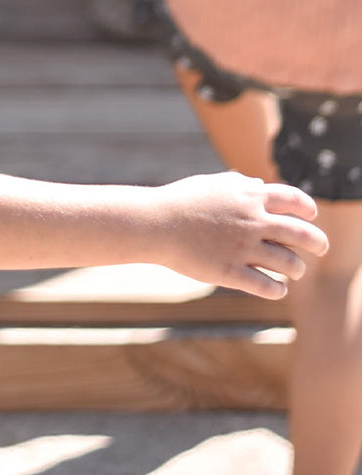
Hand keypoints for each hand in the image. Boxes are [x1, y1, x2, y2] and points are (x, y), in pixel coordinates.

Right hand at [154, 171, 328, 298]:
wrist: (153, 224)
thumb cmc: (180, 202)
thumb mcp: (210, 184)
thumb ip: (238, 184)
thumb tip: (258, 185)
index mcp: (247, 197)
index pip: (293, 200)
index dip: (307, 208)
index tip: (310, 216)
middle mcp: (251, 221)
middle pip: (303, 234)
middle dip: (318, 243)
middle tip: (320, 248)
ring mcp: (243, 248)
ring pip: (291, 264)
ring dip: (297, 269)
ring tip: (293, 271)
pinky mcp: (231, 272)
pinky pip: (269, 287)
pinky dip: (278, 289)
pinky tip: (276, 288)